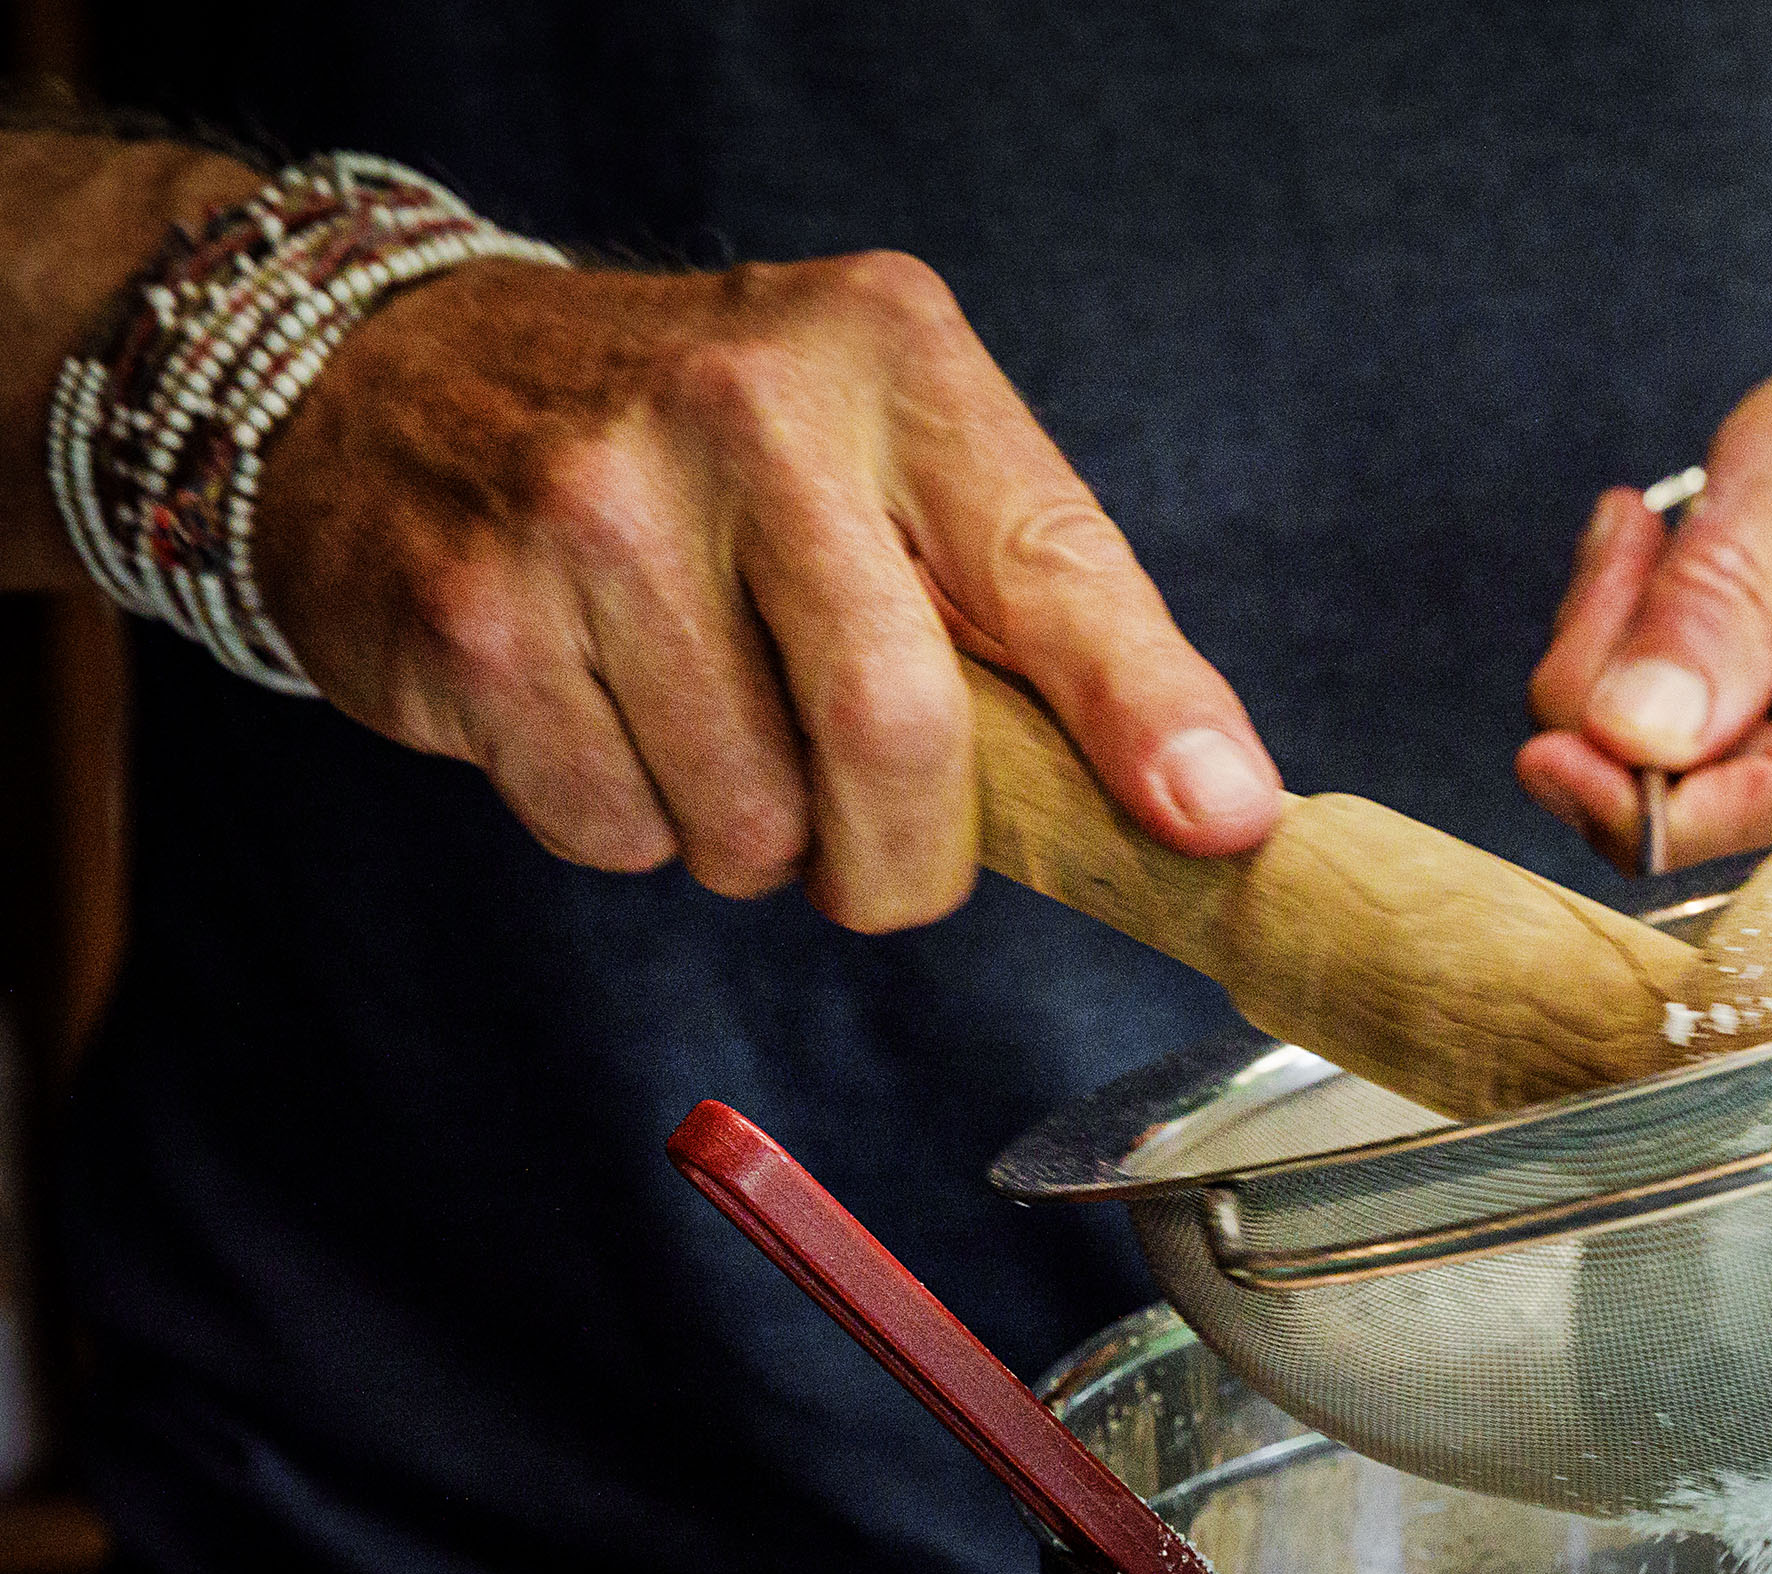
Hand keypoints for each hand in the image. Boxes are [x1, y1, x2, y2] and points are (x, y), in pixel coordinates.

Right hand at [255, 252, 1281, 929]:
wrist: (401, 378)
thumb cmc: (711, 455)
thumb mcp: (895, 459)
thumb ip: (1046, 609)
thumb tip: (1212, 806)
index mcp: (888, 357)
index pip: (1050, 564)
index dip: (1140, 713)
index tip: (1210, 822)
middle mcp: (740, 405)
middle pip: (895, 734)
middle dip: (906, 860)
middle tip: (883, 859)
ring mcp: (590, 507)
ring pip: (750, 822)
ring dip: (755, 842)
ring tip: (711, 727)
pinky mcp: (475, 615)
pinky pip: (617, 832)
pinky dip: (634, 826)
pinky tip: (602, 711)